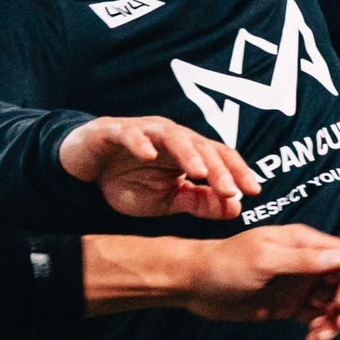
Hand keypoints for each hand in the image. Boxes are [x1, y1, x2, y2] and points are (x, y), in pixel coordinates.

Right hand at [60, 114, 255, 219]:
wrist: (85, 170)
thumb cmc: (128, 181)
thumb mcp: (167, 200)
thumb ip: (199, 203)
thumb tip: (235, 208)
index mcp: (187, 151)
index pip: (219, 157)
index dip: (238, 172)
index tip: (255, 191)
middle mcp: (170, 136)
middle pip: (201, 146)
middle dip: (217, 168)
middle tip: (230, 190)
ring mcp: (143, 130)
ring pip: (171, 135)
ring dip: (187, 153)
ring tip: (198, 172)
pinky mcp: (113, 130)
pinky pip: (129, 133)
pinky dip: (138, 141)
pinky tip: (147, 155)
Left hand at [109, 225, 339, 339]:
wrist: (194, 284)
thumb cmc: (224, 264)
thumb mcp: (263, 258)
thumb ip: (302, 260)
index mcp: (305, 243)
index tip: (339, 303)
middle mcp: (308, 262)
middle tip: (338, 324)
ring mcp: (302, 284)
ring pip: (338, 303)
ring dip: (337, 322)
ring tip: (319, 337)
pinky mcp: (292, 305)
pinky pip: (320, 318)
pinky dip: (323, 330)